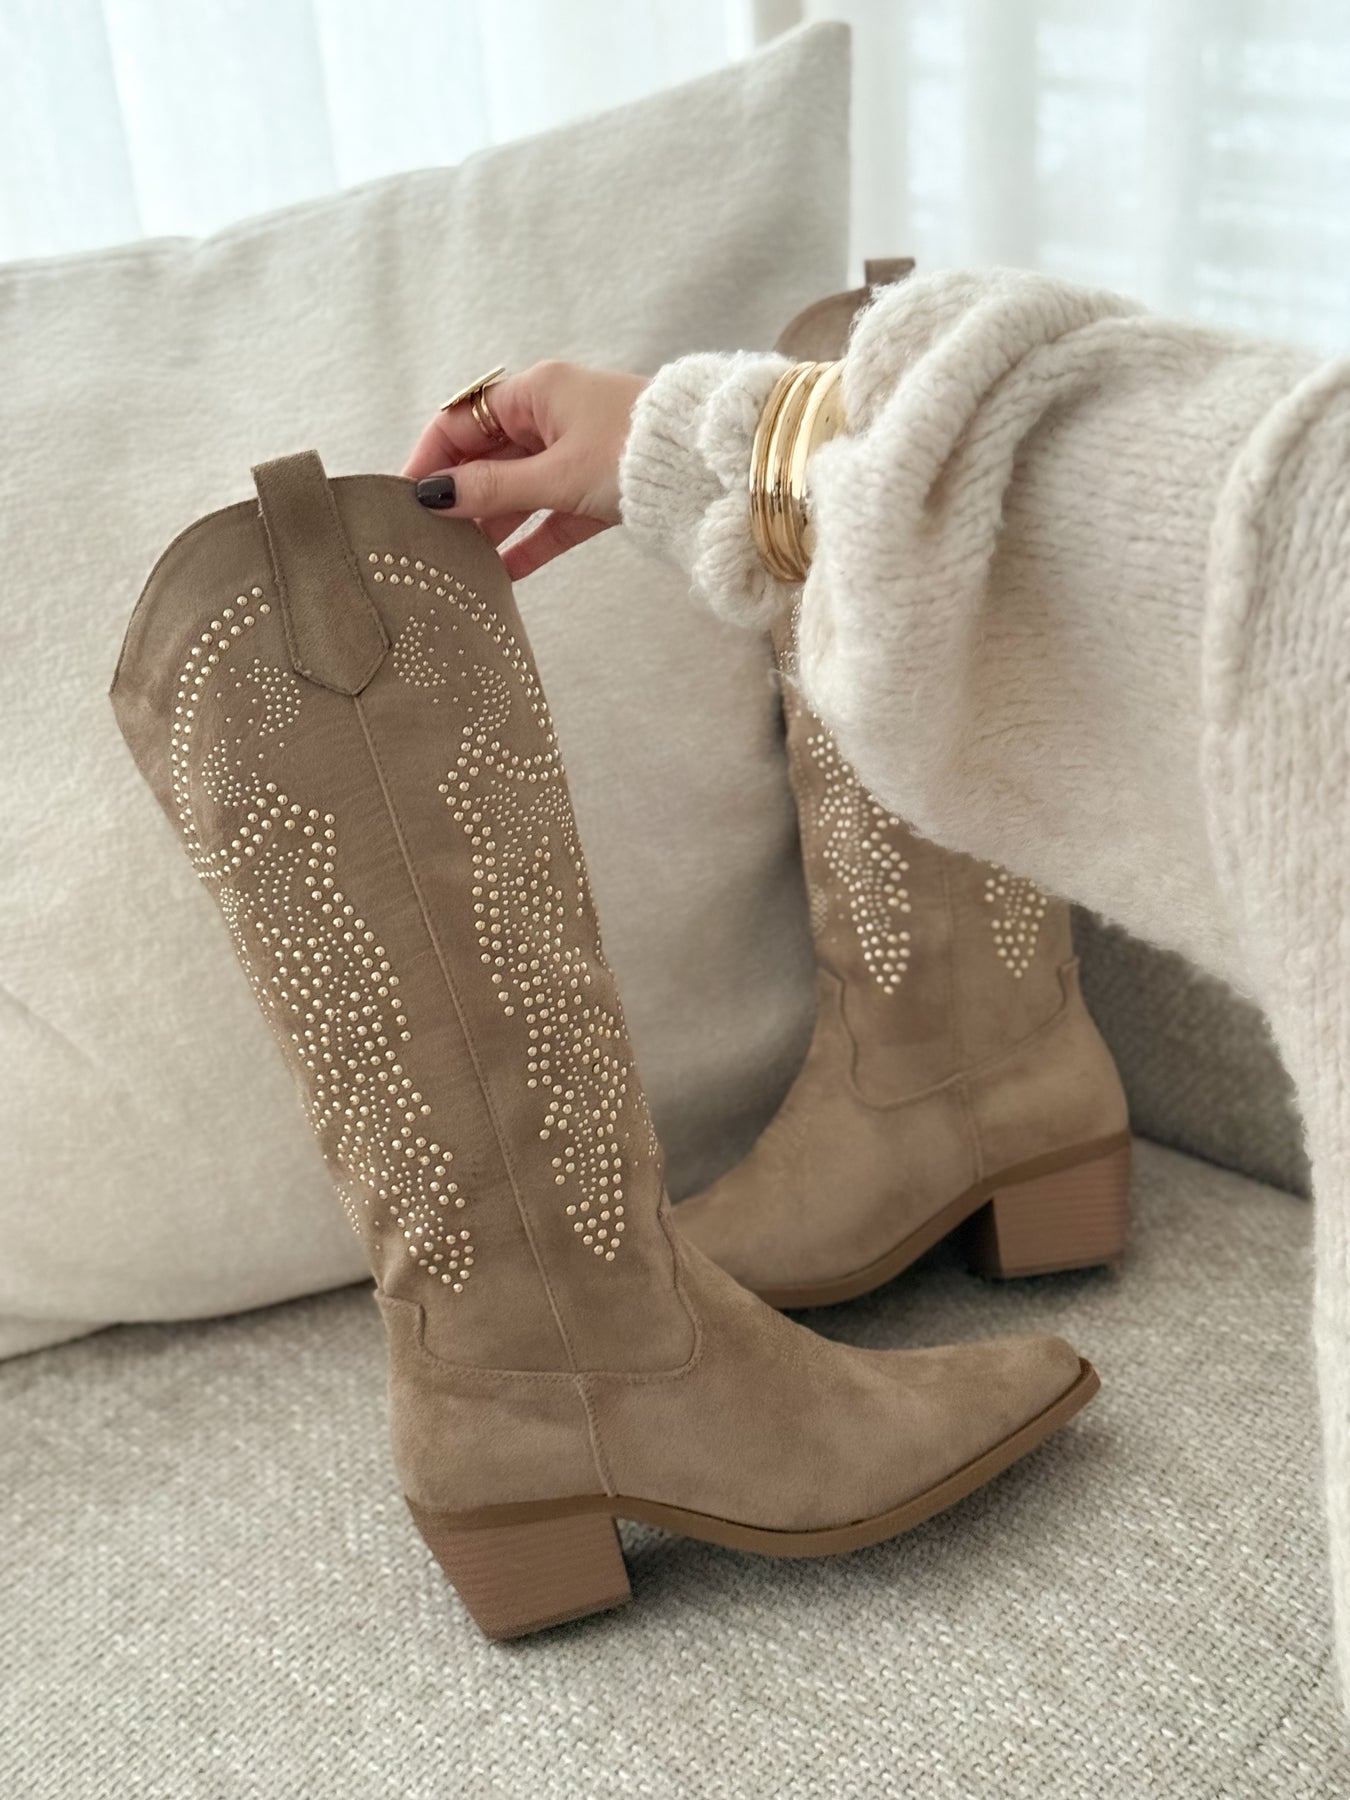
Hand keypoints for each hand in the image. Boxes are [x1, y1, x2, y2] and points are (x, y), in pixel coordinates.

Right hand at [402, 361, 649, 579]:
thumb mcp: (555, 474)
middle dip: (459, 498)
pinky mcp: (596, 490)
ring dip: (491, 526)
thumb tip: (434, 498)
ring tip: (458, 563)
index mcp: (535, 392)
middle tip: (426, 538)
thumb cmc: (631, 452)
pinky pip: (551, 516)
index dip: (430, 458)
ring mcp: (574, 454)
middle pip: (487, 458)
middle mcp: (551, 417)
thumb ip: (493, 490)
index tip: (404, 498)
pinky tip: (503, 574)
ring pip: (518, 491)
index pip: (461, 421)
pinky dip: (530, 541)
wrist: (709, 468)